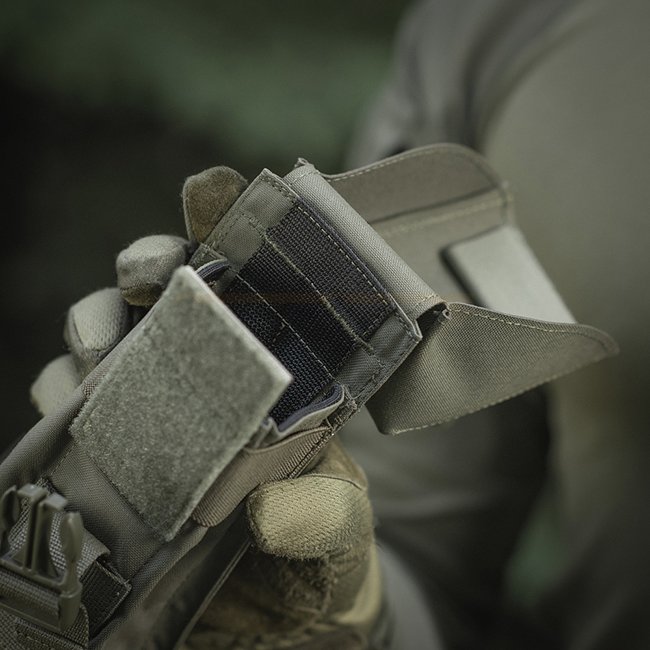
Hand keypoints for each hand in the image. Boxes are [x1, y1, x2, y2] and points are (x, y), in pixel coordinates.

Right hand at [31, 165, 384, 648]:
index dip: (225, 225)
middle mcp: (210, 376)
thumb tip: (272, 510)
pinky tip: (70, 414)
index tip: (209, 191)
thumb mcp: (342, 528)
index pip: (250, 279)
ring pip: (104, 343)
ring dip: (95, 334)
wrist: (284, 618)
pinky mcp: (110, 460)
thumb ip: (324, 515)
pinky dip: (62, 405)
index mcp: (275, 368)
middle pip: (164, 293)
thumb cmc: (324, 552)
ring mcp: (155, 412)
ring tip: (102, 353)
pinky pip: (69, 414)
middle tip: (149, 281)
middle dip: (147, 268)